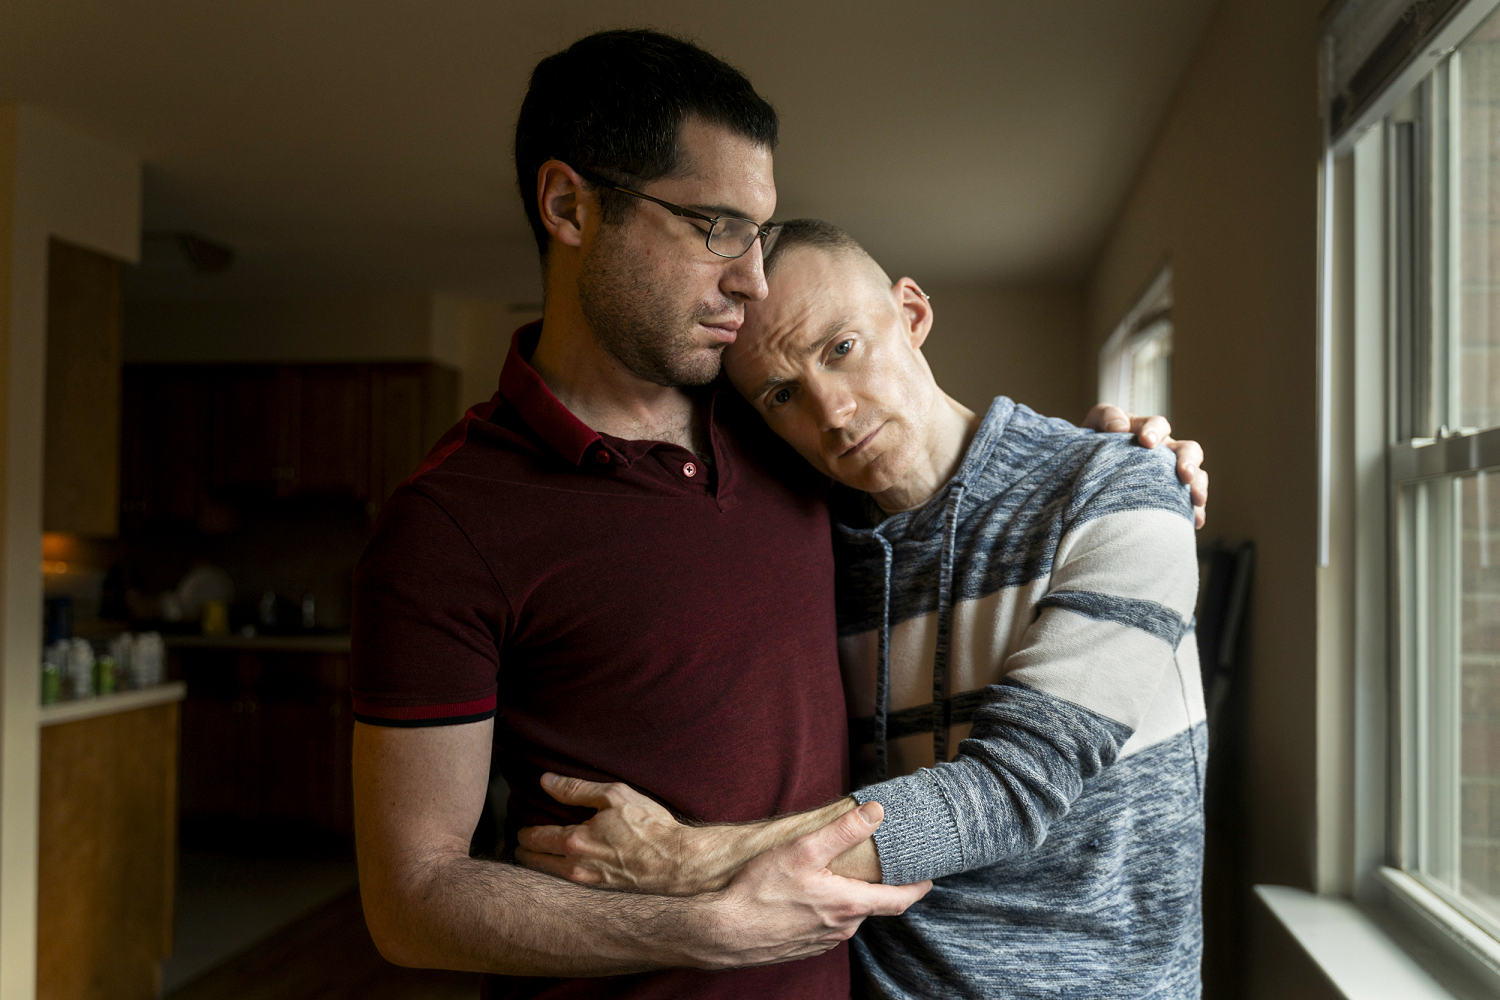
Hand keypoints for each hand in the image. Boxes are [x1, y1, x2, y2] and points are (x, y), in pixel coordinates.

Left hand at [516, 773, 705, 894]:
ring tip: (539, 850)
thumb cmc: (648, 824)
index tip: (523, 823)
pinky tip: (563, 862)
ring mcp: (584, 882)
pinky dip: (555, 872)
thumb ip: (575, 788)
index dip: (523, 830)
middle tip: (524, 838)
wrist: (676, 861)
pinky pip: (563, 883)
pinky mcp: (597, 891)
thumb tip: (545, 780)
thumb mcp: (614, 795)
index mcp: (573, 841)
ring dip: (537, 863)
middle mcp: (573, 866)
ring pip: (545, 875)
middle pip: (531, 862)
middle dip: (524, 849)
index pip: (531, 838)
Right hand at [685, 802, 931, 969]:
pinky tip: (803, 898)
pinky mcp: (802, 948)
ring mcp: (821, 941)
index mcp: (849, 904)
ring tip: (832, 877)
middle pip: (868, 905)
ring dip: (844, 899)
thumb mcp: (804, 850)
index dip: (916, 888)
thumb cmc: (761, 890)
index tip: (928, 878)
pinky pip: (823, 927)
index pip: (898, 900)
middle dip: (872, 887)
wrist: (724, 932)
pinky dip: (822, 911)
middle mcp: (841, 928)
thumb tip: (877, 811)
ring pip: (844, 916)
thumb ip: (844, 831)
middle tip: (872, 866)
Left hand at [1083, 403, 1208, 528]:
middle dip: (1188, 461)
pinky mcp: (1171, 498)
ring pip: (1196, 476)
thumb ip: (1106, 417)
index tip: (1146, 442)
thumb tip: (1120, 427)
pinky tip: (1195, 522)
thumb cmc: (1092, 445)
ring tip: (1196, 499)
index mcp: (1147, 432)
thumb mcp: (1095, 425)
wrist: (1087, 473)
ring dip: (1198, 486)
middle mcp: (1165, 452)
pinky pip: (1188, 504)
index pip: (1158, 425)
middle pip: (1188, 450)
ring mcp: (1170, 475)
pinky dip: (1195, 512)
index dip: (1154, 431)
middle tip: (1184, 474)